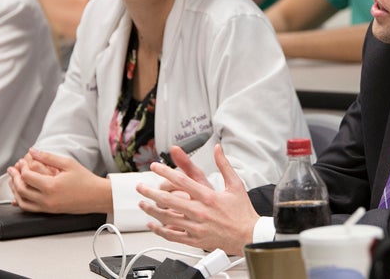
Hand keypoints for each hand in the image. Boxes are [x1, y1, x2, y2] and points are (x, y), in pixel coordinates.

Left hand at [7, 149, 111, 213]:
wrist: (97, 196)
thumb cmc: (86, 180)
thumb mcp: (68, 164)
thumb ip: (48, 157)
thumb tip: (33, 151)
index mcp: (51, 186)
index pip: (27, 177)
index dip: (21, 168)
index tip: (21, 161)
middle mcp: (47, 199)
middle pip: (21, 189)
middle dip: (14, 178)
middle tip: (12, 170)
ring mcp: (47, 207)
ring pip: (22, 201)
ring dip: (14, 190)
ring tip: (13, 181)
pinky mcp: (49, 211)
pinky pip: (29, 209)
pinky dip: (20, 202)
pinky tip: (17, 197)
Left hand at [137, 144, 258, 255]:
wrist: (249, 236)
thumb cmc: (242, 211)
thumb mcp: (236, 184)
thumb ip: (224, 165)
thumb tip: (218, 149)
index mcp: (209, 197)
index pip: (182, 181)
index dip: (166, 172)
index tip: (156, 166)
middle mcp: (200, 212)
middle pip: (169, 200)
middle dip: (150, 192)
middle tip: (140, 186)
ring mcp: (196, 227)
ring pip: (168, 218)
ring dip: (152, 210)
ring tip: (142, 203)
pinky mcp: (196, 240)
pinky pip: (173, 235)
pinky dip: (160, 230)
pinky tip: (153, 224)